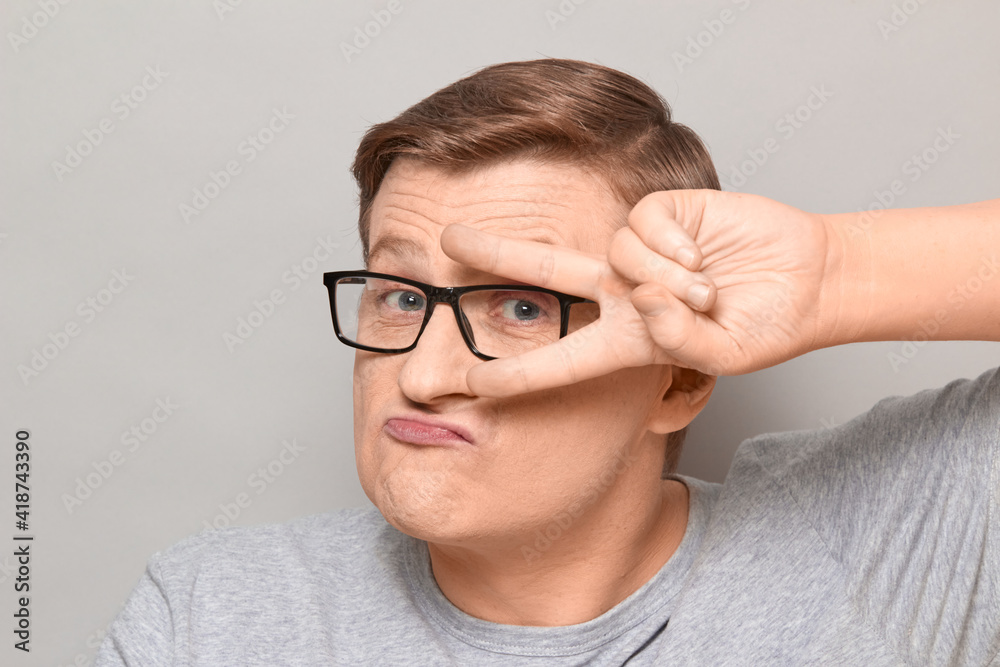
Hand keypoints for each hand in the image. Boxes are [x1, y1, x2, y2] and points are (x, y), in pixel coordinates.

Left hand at [440, 189, 833, 396]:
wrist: (807, 279)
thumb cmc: (764, 326)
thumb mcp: (722, 355)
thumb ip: (680, 339)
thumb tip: (645, 298)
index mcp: (627, 340)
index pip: (561, 359)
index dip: (518, 375)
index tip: (469, 385)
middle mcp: (623, 291)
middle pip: (545, 270)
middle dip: (496, 253)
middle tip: (445, 240)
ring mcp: (640, 251)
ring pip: (616, 254)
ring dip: (666, 280)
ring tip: (706, 290)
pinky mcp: (664, 212)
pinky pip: (641, 226)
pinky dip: (672, 246)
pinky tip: (701, 254)